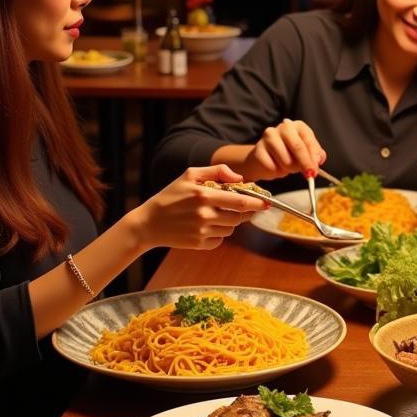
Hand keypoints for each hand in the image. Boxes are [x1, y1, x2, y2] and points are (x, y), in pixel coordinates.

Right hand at [128, 165, 264, 251]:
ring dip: (232, 221)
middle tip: (251, 207)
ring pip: (231, 229)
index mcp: (204, 195)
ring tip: (219, 213)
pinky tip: (208, 225)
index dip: (257, 202)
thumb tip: (240, 178)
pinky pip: (220, 239)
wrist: (149, 223)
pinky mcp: (200, 244)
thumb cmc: (171, 196)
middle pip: (239, 217)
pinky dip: (219, 233)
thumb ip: (217, 171)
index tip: (267, 202)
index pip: (240, 201)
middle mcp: (205, 215)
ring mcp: (202, 231)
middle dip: (248, 212)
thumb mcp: (190, 175)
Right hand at [241, 118, 325, 179]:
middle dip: (305, 164)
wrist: (265, 159)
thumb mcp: (305, 152)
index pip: (308, 140)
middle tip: (309, 175)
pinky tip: (275, 166)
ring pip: (286, 160)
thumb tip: (319, 160)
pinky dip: (277, 172)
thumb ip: (315, 155)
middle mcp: (284, 127)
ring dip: (290, 169)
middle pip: (298, 147)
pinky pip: (273, 167)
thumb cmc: (288, 154)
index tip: (315, 170)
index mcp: (298, 126)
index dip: (314, 157)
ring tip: (288, 166)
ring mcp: (269, 137)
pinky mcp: (258, 150)